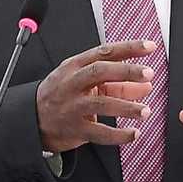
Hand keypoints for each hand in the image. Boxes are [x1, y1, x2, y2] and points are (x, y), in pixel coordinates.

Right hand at [36, 39, 156, 152]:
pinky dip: (118, 135)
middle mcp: (73, 83)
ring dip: (126, 107)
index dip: (128, 48)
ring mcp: (72, 106)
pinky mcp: (74, 128)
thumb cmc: (62, 94)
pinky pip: (99, 132)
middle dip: (126, 71)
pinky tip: (133, 133)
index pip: (104, 52)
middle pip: (100, 71)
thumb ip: (116, 83)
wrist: (33, 118)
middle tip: (148, 74)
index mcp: (75, 66)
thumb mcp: (84, 81)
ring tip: (145, 110)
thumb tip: (145, 84)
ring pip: (101, 103)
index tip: (149, 46)